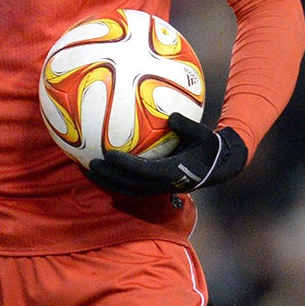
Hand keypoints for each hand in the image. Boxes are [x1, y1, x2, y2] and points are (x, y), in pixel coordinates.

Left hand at [88, 115, 247, 196]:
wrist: (216, 168)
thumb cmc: (208, 148)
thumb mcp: (205, 136)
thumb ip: (189, 127)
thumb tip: (172, 115)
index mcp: (172, 173)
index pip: (143, 171)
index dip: (124, 165)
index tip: (108, 154)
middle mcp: (162, 185)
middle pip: (129, 184)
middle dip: (108, 176)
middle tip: (90, 163)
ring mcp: (157, 188)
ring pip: (126, 189)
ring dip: (106, 182)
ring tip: (87, 170)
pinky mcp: (153, 187)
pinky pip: (130, 186)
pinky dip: (113, 180)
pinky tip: (101, 170)